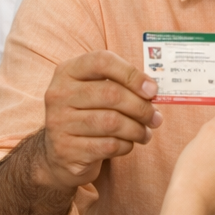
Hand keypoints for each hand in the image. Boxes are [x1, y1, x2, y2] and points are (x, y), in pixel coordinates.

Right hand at [41, 51, 162, 190]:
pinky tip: (128, 144)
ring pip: (112, 122)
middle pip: (111, 94)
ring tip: (145, 133)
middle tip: (155, 118)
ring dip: (137, 129)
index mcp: (67, 72)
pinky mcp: (66, 150)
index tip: (152, 90)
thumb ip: (121, 85)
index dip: (131, 74)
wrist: (59, 153)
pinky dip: (126, 145)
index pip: (102, 61)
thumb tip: (152, 90)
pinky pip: (109, 145)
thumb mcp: (96, 92)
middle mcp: (59, 94)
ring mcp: (59, 123)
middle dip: (141, 107)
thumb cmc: (87, 115)